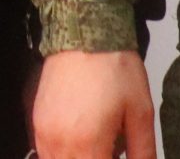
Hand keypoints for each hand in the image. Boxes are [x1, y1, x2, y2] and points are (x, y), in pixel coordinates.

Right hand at [33, 48, 156, 158]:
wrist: (85, 33)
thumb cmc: (114, 69)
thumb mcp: (141, 112)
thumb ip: (143, 151)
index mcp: (87, 144)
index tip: (118, 153)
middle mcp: (59, 143)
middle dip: (96, 158)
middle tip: (111, 147)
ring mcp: (42, 133)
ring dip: (79, 158)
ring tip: (98, 143)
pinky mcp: (35, 121)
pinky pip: (45, 152)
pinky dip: (62, 153)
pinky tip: (81, 137)